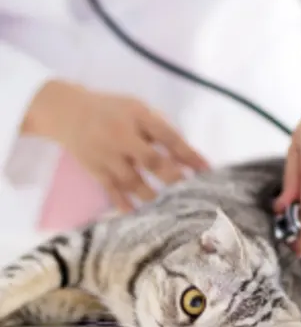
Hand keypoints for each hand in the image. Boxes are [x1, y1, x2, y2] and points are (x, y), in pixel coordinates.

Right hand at [23, 80, 208, 210]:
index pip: (168, 136)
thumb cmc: (113, 111)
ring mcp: (108, 155)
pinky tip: (140, 216)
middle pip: (151, 160)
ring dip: (153, 196)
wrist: (69, 113)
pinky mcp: (97, 171)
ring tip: (170, 210)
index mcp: (138, 115)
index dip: (188, 154)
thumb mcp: (138, 110)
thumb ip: (160, 130)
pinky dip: (126, 205)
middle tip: (190, 193)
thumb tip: (188, 158)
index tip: (206, 170)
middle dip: (172, 178)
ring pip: (133, 181)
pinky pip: (113, 192)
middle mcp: (122, 135)